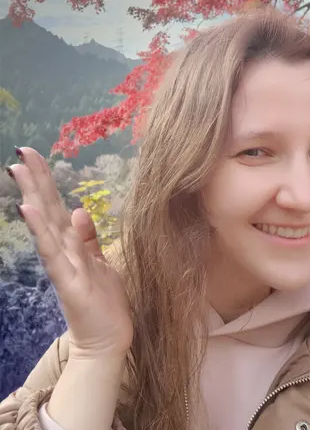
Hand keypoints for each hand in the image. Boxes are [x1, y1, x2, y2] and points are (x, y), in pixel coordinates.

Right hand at [8, 147, 132, 357]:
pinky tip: (30, 211)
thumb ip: (87, 239)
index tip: (33, 155)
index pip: (57, 207)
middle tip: (20, 153)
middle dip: (36, 181)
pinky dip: (42, 232)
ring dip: (34, 198)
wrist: (107, 340)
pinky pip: (53, 254)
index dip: (46, 182)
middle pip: (48, 210)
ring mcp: (64, 266)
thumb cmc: (104, 302)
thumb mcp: (100, 263)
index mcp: (73, 246)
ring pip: (47, 227)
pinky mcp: (69, 282)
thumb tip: (77, 209)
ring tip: (19, 171)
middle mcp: (64, 252)